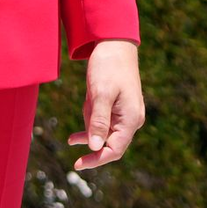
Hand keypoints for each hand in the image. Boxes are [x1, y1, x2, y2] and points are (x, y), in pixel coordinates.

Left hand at [67, 40, 144, 170]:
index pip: (114, 150)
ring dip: (90, 125)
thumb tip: (95, 148)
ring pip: (103, 133)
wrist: (115, 43)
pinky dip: (91, 124)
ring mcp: (126, 113)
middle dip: (91, 135)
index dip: (97, 159)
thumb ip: (98, 122)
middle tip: (76, 130)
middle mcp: (132, 119)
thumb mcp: (100, 93)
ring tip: (85, 107)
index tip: (77, 164)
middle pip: (109, 143)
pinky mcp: (119, 107)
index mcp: (131, 118)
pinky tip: (74, 137)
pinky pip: (104, 123)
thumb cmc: (109, 66)